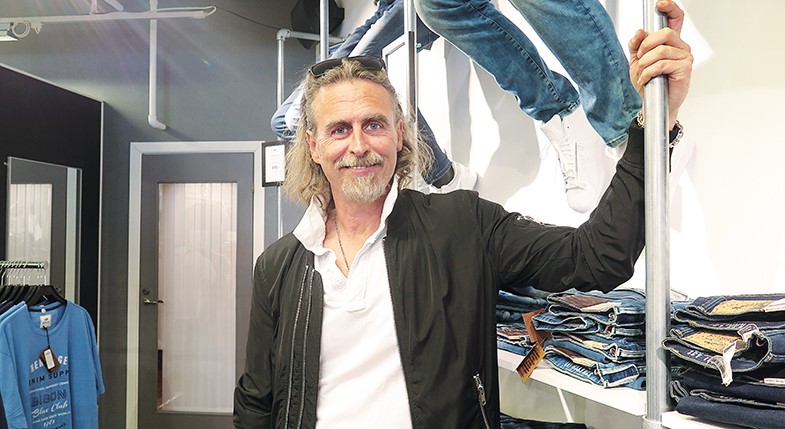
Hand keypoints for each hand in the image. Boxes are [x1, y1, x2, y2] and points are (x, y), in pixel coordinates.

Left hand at [628, 0, 692, 129]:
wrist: (653, 103)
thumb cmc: (649, 82)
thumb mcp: (637, 61)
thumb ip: (636, 45)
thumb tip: (639, 32)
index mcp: (670, 41)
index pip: (675, 18)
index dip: (670, 8)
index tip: (660, 4)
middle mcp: (680, 46)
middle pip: (664, 33)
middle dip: (646, 45)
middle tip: (640, 58)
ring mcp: (684, 57)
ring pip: (661, 50)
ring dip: (645, 63)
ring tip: (642, 73)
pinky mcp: (685, 68)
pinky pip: (662, 64)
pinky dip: (648, 72)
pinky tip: (646, 79)